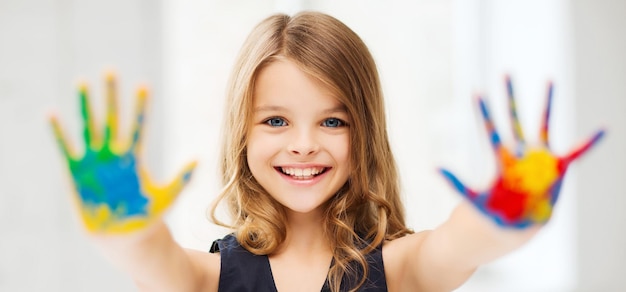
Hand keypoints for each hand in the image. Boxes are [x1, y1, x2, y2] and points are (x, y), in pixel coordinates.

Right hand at [49, 73, 195, 233]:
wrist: (123, 237)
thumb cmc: (146, 217)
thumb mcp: (168, 197)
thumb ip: (182, 179)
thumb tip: (198, 158)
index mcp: (134, 158)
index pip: (138, 126)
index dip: (140, 107)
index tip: (144, 85)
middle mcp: (113, 155)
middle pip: (112, 119)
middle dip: (111, 96)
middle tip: (110, 70)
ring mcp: (94, 162)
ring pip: (89, 127)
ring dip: (86, 106)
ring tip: (83, 82)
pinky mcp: (76, 173)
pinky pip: (66, 148)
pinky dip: (59, 132)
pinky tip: (52, 113)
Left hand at [440, 76, 604, 227]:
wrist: (515, 228)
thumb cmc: (493, 214)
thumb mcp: (472, 201)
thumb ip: (455, 183)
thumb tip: (432, 166)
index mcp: (500, 160)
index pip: (490, 130)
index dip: (483, 111)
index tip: (475, 91)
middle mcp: (518, 154)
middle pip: (514, 119)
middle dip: (510, 97)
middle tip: (505, 72)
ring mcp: (538, 160)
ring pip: (542, 125)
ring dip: (546, 103)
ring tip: (548, 79)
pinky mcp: (557, 169)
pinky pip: (577, 152)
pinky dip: (590, 142)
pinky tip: (603, 128)